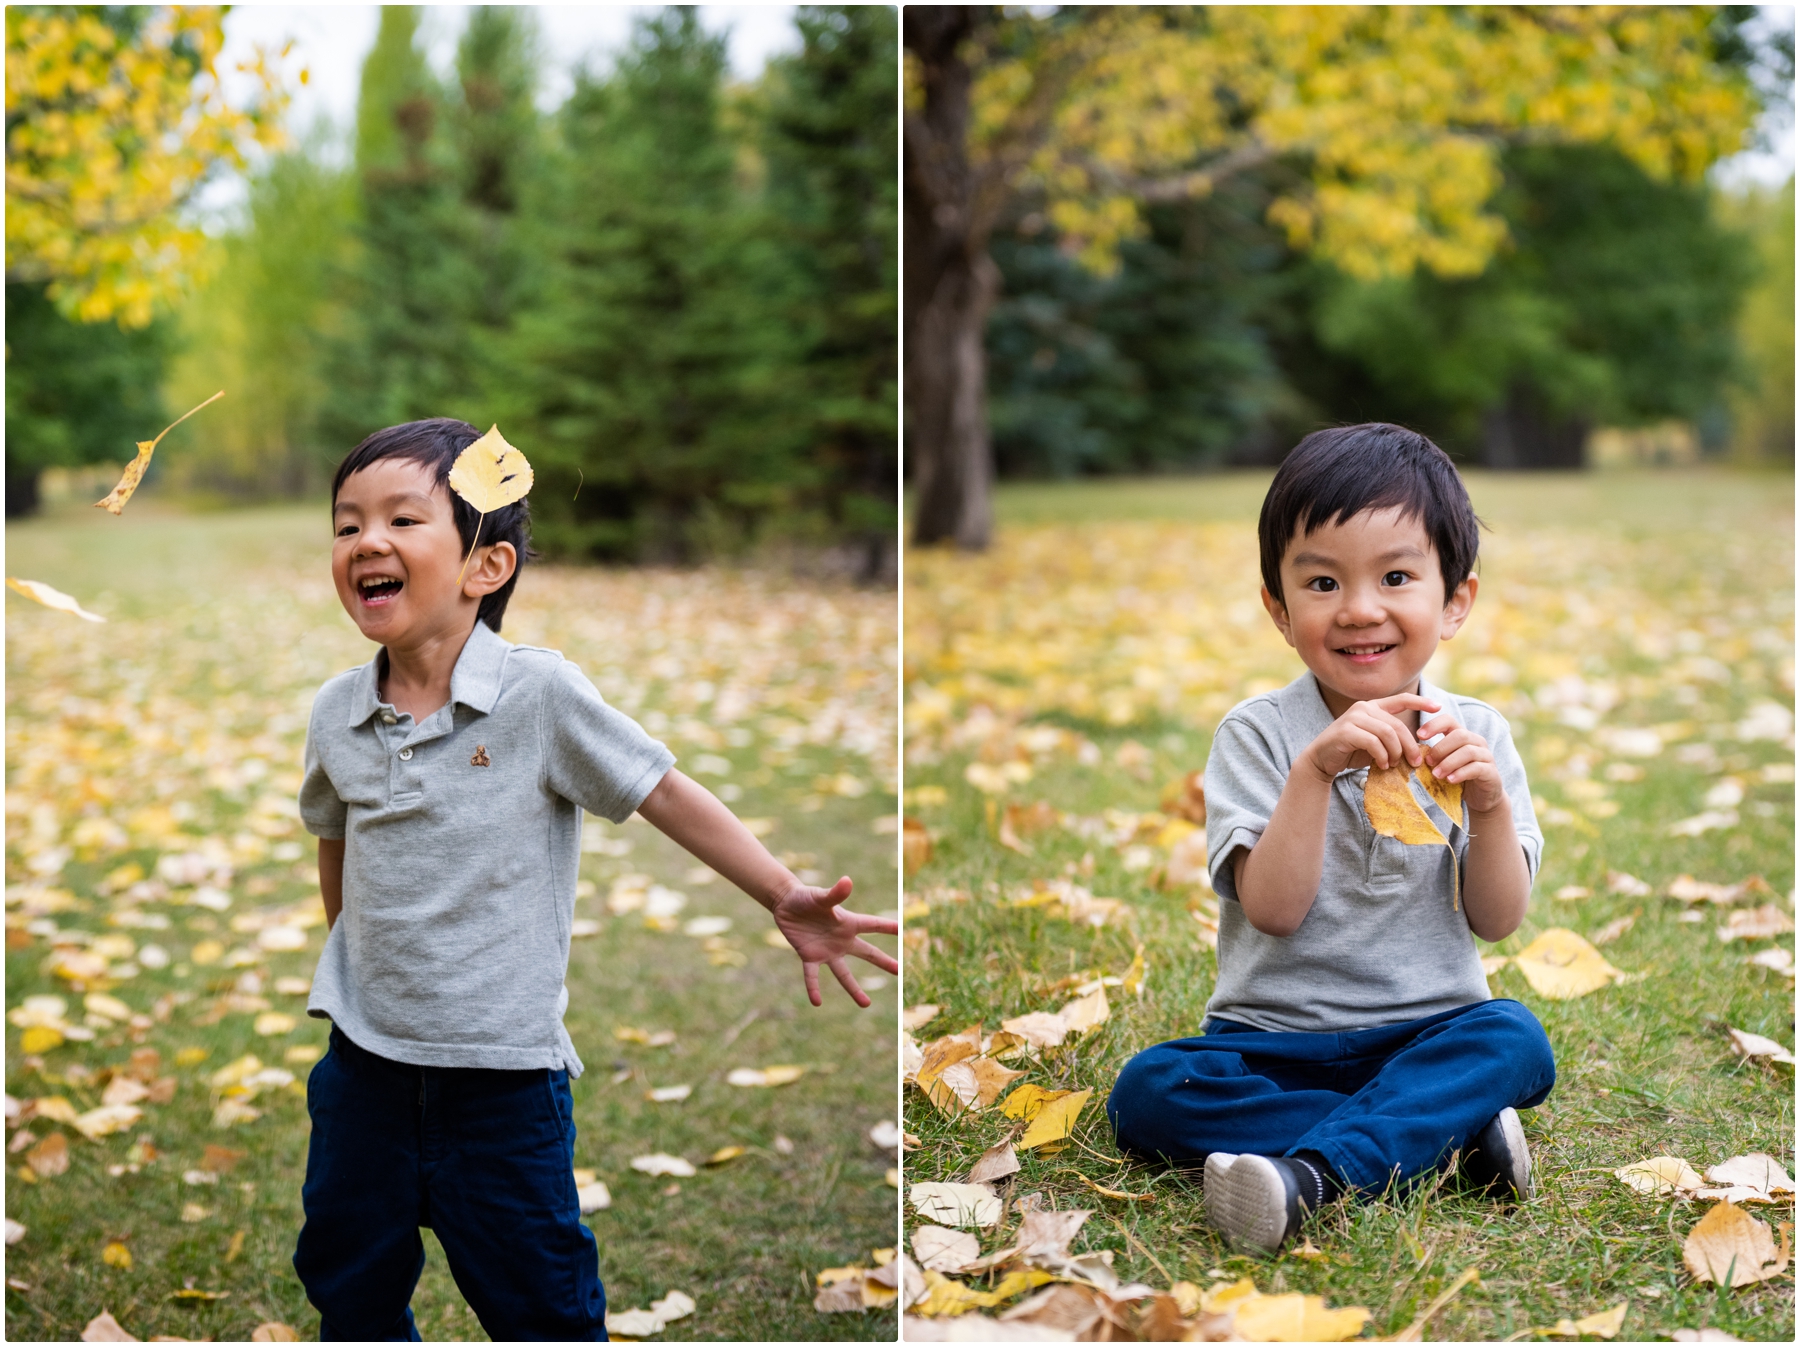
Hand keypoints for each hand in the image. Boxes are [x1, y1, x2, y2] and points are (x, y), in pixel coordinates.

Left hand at [769, 876, 899, 1007]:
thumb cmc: (806, 897)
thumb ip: (835, 893)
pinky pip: (812, 976)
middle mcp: (842, 940)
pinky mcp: (809, 957)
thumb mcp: (820, 895)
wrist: (787, 904)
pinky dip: (814, 988)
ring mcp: (827, 951)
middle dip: (884, 962)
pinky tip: (816, 1002)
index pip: (873, 925)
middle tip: (900, 971)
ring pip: (843, 973)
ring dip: (854, 989)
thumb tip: (847, 881)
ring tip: (866, 1004)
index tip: (904, 932)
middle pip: (867, 953)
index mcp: (848, 923)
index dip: (888, 927)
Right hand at [1303, 693, 1439, 781]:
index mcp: (1372, 707)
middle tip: (1415, 762)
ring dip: (1395, 752)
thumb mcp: (1375, 742)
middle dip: (1409, 745)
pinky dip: (1382, 755)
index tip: (1438, 707)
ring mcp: (1353, 718)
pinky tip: (1382, 765)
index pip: (1400, 699)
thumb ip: (1391, 739)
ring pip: (1387, 733)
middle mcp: (1363, 708)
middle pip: (1396, 725)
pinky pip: (1373, 742)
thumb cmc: (1350, 751)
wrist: (1322, 759)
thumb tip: (1417, 749)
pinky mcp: (1346, 731)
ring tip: (1394, 765)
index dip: (1420, 702)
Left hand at [1416, 713, 1506, 813]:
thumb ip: (1431, 755)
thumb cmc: (1457, 777)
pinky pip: (1476, 768)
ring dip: (1448, 762)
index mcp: (1462, 736)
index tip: (1419, 735)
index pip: (1449, 720)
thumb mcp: (1442, 763)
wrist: (1481, 797)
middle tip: (1427, 762)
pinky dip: (1460, 773)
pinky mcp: (1491, 772)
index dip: (1433, 724)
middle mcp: (1476, 742)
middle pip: (1459, 735)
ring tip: (1436, 775)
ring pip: (1468, 751)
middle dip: (1440, 748)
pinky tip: (1449, 780)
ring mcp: (1486, 756)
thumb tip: (1407, 752)